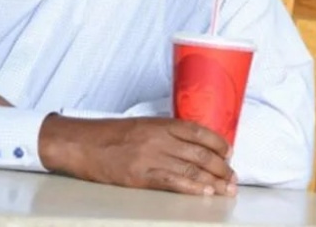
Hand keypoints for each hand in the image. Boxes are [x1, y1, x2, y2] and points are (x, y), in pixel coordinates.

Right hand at [39, 115, 236, 196]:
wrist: (82, 144)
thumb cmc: (110, 135)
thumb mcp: (142, 125)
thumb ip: (166, 132)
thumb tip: (192, 145)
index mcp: (160, 123)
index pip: (198, 131)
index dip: (218, 142)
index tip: (229, 152)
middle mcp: (159, 138)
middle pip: (199, 152)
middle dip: (221, 166)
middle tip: (233, 176)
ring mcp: (150, 157)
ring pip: (190, 168)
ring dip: (213, 180)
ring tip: (227, 188)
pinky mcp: (140, 176)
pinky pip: (172, 182)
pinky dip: (192, 187)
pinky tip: (205, 193)